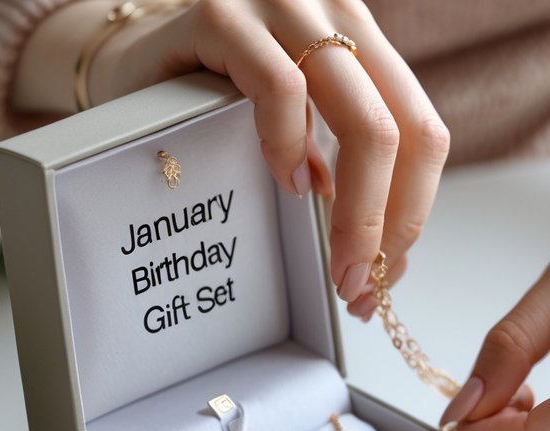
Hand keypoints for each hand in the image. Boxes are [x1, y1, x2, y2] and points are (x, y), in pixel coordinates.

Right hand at [78, 0, 448, 314]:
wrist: (127, 65)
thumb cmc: (213, 106)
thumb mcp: (298, 130)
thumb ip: (341, 167)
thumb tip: (380, 253)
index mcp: (364, 44)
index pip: (422, 131)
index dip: (415, 211)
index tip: (387, 273)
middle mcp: (336, 16)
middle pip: (402, 131)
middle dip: (389, 224)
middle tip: (359, 283)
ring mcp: (283, 9)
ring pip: (361, 118)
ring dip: (355, 210)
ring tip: (334, 259)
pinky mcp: (223, 16)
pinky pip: (280, 87)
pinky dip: (291, 147)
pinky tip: (287, 185)